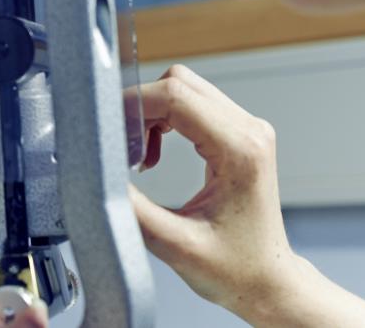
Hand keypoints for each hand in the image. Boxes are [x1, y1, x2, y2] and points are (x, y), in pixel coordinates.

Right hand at [126, 65, 364, 326]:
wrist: (267, 281)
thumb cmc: (235, 269)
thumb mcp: (174, 244)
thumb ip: (133, 208)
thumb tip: (97, 179)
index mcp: (240, 150)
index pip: (177, 96)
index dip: (134, 104)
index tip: (109, 128)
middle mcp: (249, 130)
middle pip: (179, 83)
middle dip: (139, 107)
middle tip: (121, 145)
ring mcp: (247, 128)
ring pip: (184, 88)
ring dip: (151, 113)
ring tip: (138, 154)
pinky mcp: (238, 133)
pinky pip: (192, 104)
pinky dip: (164, 119)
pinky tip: (153, 153)